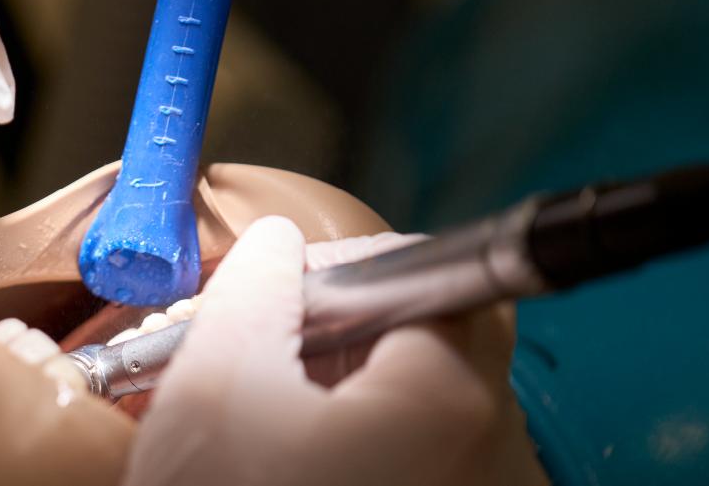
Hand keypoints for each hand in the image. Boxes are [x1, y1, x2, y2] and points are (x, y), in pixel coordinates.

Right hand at [124, 216, 548, 485]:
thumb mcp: (210, 386)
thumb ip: (251, 289)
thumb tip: (277, 246)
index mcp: (446, 400)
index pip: (433, 274)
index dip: (352, 269)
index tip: (292, 288)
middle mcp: (498, 457)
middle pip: (451, 344)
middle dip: (363, 332)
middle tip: (286, 351)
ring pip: (445, 413)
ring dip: (371, 395)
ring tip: (287, 424)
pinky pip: (439, 471)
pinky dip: (383, 456)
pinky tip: (312, 475)